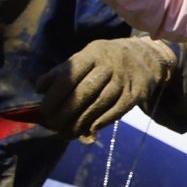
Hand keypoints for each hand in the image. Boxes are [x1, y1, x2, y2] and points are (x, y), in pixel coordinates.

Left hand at [36, 37, 176, 138]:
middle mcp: (111, 64)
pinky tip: (89, 129)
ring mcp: (125, 78)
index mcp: (93, 53)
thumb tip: (40, 89)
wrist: (146, 56)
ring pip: (100, 103)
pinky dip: (101, 122)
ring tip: (67, 132)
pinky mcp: (137, 92)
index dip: (55, 95)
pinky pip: (117, 111)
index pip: (70, 75)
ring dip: (81, 122)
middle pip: (84, 92)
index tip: (44, 111)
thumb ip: (62, 72)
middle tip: (54, 125)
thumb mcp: (85, 57)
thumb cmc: (105, 61)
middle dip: (65, 113)